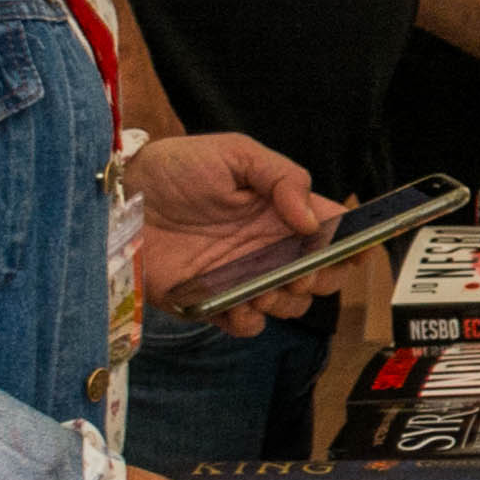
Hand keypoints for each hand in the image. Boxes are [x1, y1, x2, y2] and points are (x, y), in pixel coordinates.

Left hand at [130, 133, 335, 324]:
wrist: (120, 198)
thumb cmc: (176, 168)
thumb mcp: (234, 154)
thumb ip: (282, 178)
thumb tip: (310, 221)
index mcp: (282, 211)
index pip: (334, 231)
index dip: (354, 243)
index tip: (359, 250)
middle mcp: (269, 248)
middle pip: (322, 277)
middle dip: (322, 278)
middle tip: (301, 271)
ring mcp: (242, 278)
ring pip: (290, 305)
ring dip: (286, 301)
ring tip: (264, 285)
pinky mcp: (212, 303)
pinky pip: (248, 325)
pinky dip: (250, 320)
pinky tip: (238, 303)